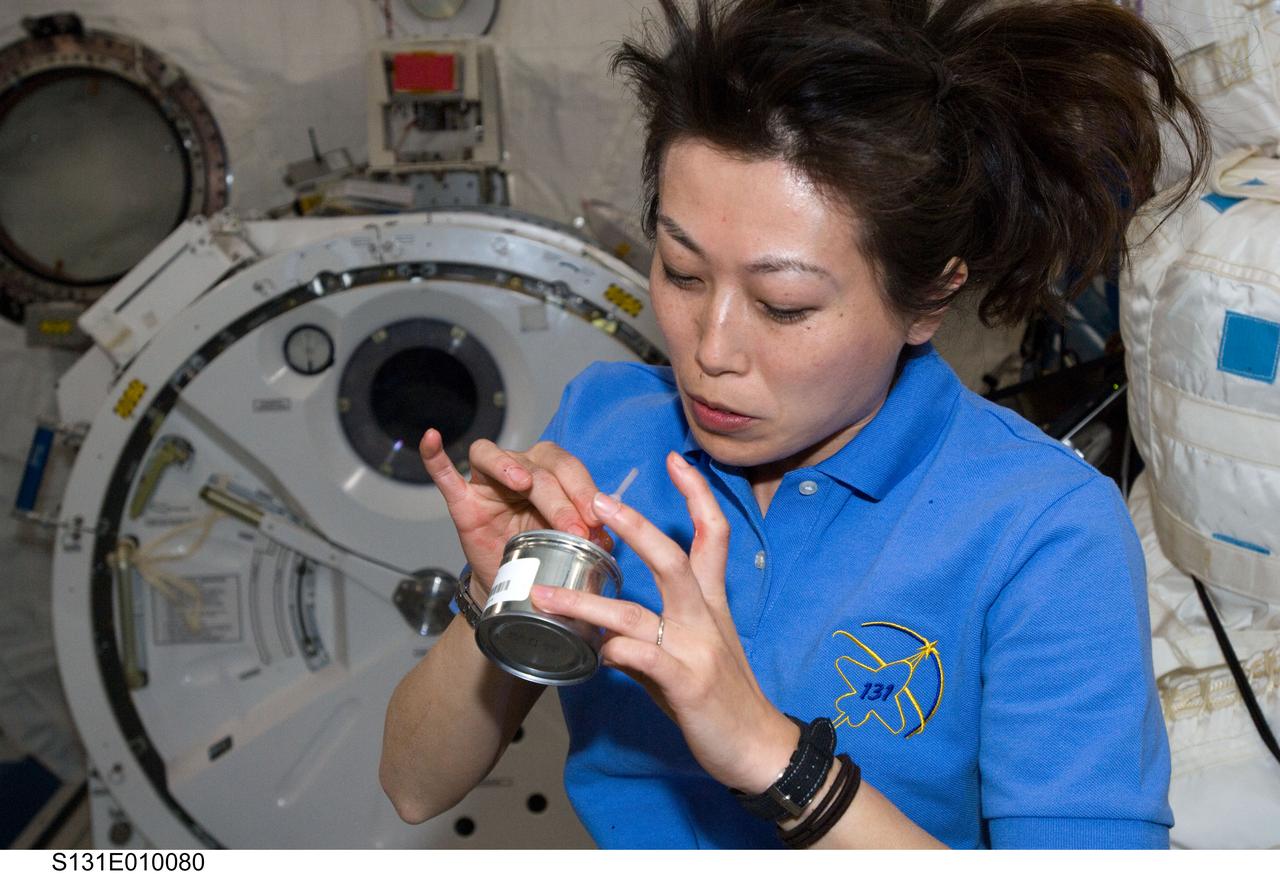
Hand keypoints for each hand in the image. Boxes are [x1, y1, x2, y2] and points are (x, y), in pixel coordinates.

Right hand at [419, 430, 609, 587]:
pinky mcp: (464, 501)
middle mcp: (520, 467)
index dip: (584, 490)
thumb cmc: (544, 552)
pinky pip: (445, 475)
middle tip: (575, 530)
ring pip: (495, 458)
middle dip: (560, 499)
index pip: (569, 468)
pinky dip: (437, 457)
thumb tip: (608, 537)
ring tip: (523, 482)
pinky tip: (433, 437)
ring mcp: (488, 482)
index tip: (598, 520)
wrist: (514, 583)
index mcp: (551, 470)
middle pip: (539, 468)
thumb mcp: (571, 541)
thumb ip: (588, 533)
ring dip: (509, 467)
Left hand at [529, 451, 797, 793]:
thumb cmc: (723, 698)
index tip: (674, 460)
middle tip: (596, 500)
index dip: (697, 494)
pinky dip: (615, 652)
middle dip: (636, 525)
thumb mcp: (692, 654)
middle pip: (672, 558)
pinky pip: (644, 659)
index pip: (712, 535)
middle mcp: (704, 617)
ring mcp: (696, 648)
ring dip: (586, 604)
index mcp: (710, 602)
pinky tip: (596, 655)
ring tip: (546, 597)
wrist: (759, 748)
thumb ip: (649, 636)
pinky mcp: (687, 684)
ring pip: (638, 612)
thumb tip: (607, 635)